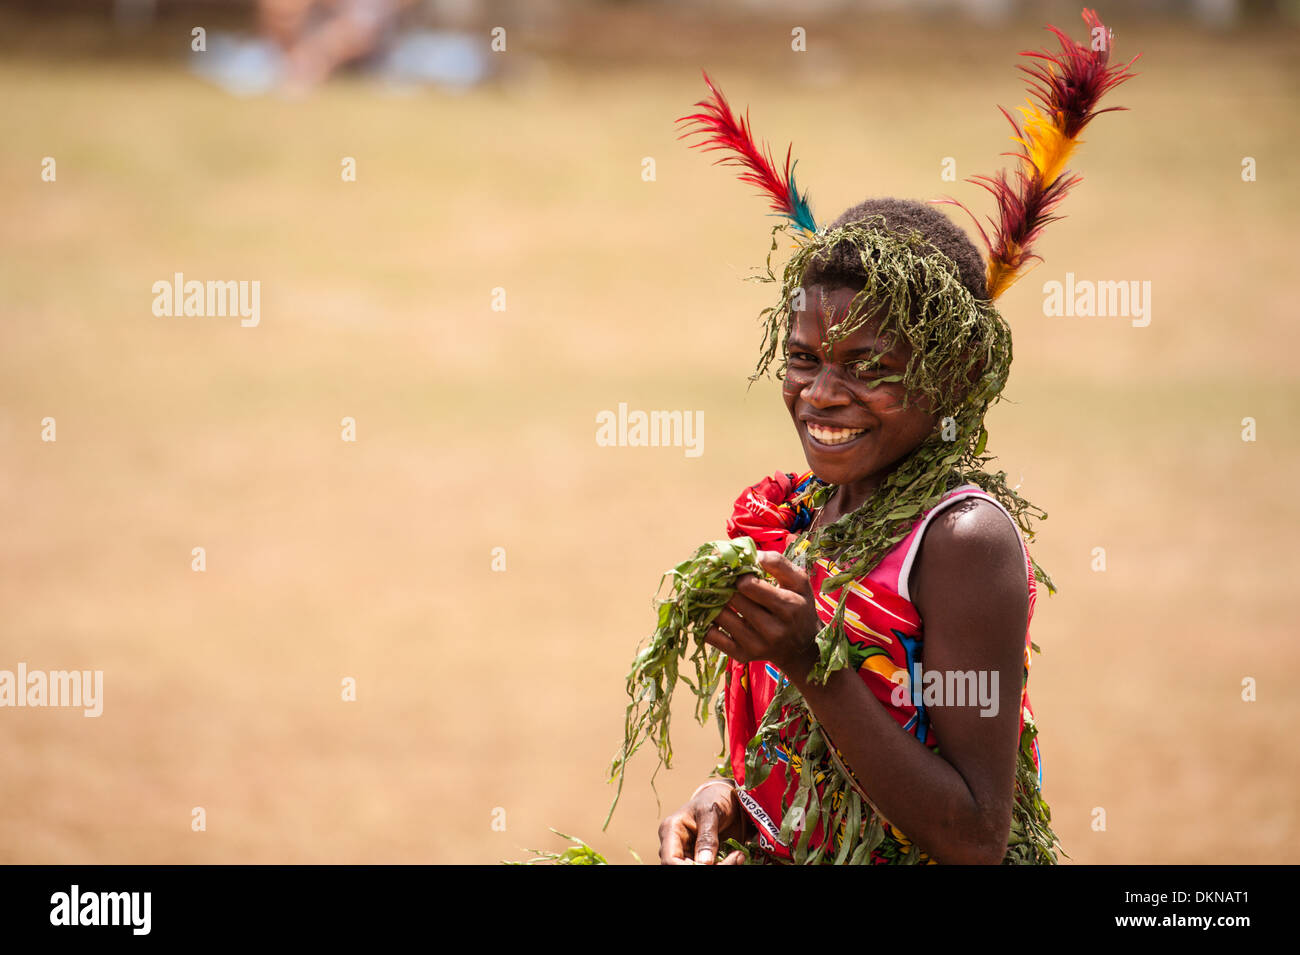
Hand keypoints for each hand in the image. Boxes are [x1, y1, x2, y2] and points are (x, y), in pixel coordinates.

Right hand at [658, 781, 747, 864]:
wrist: (727, 799)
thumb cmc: (714, 799)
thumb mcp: (711, 812)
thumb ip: (707, 836)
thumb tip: (705, 863)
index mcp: (671, 830)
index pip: (670, 860)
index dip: (687, 867)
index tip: (710, 864)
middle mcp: (676, 846)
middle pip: (683, 868)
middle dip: (709, 868)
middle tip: (733, 859)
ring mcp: (688, 854)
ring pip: (698, 870)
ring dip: (720, 867)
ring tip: (738, 856)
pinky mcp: (702, 859)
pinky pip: (711, 867)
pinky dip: (725, 865)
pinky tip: (738, 856)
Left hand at [704, 550, 821, 677]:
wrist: (802, 649)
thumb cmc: (799, 608)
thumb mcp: (800, 583)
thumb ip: (779, 563)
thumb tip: (753, 554)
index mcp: (788, 607)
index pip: (749, 585)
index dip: (740, 575)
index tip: (740, 574)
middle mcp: (772, 630)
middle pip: (732, 599)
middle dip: (725, 586)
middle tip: (723, 582)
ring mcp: (756, 645)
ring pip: (719, 616)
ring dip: (713, 602)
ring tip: (717, 595)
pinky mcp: (742, 655)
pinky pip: (712, 637)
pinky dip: (705, 623)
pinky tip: (711, 614)